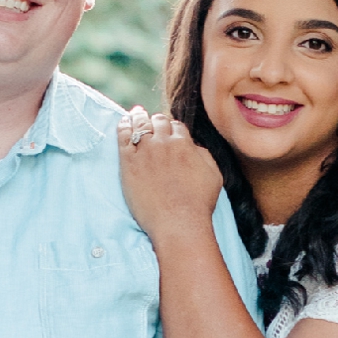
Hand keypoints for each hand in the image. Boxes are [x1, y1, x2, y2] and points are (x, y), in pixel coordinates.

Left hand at [118, 110, 221, 238]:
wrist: (178, 223)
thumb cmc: (198, 204)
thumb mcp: (213, 175)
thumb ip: (203, 155)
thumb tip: (193, 147)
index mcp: (185, 144)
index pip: (176, 126)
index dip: (172, 128)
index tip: (168, 132)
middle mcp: (164, 143)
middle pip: (158, 122)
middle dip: (156, 121)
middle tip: (152, 122)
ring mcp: (145, 151)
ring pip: (140, 124)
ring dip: (139, 117)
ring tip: (136, 114)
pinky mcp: (128, 162)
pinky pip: (123, 136)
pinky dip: (124, 125)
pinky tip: (124, 122)